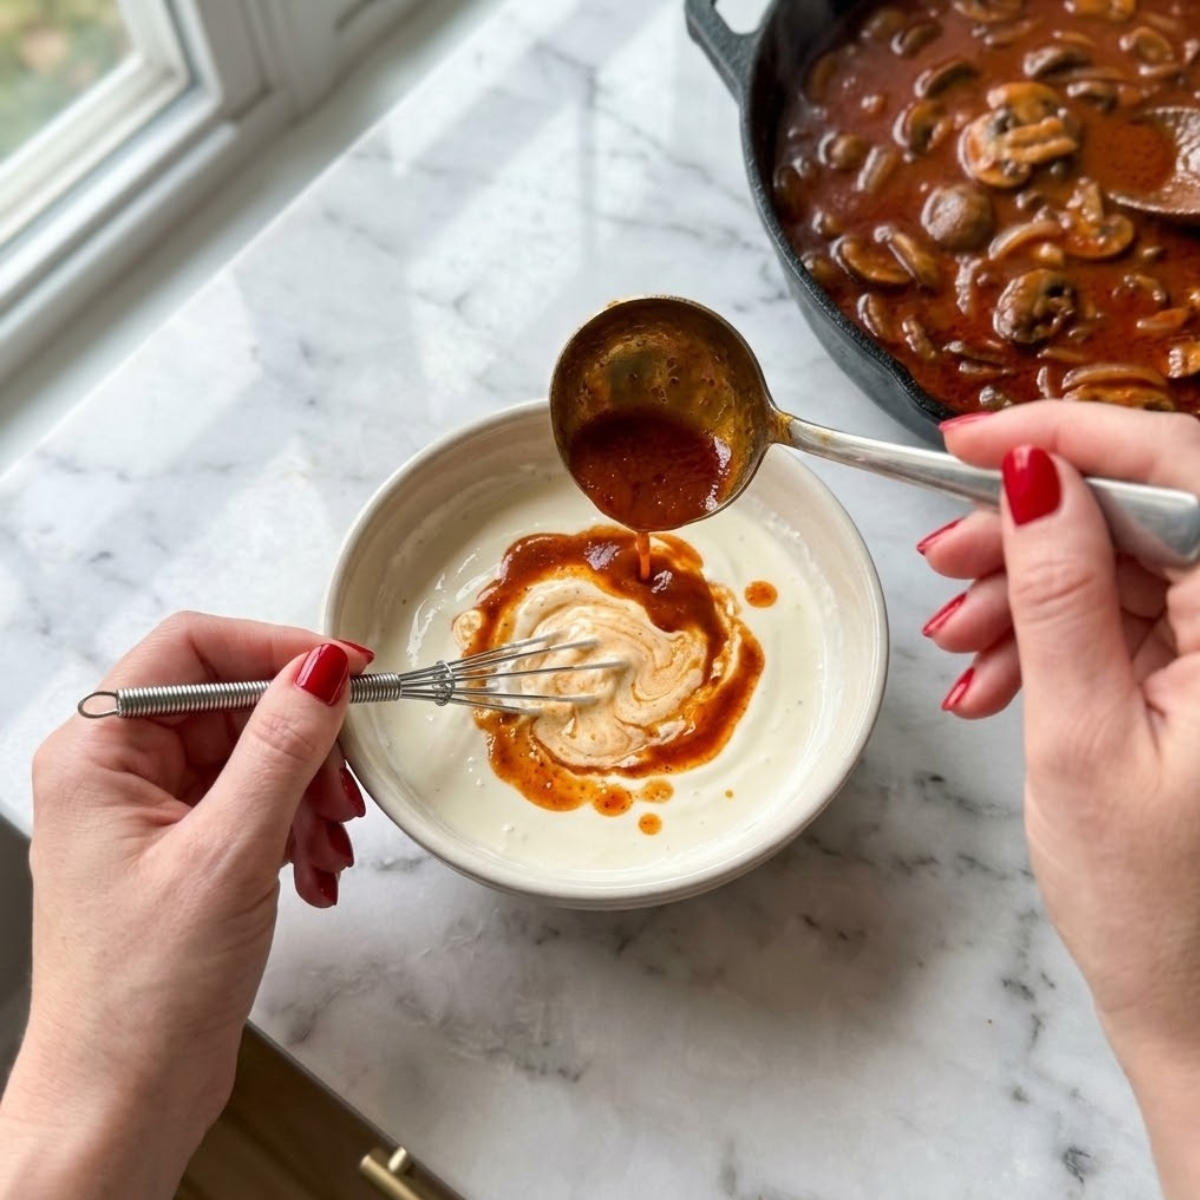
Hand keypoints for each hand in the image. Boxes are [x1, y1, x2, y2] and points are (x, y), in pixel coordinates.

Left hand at [0, 613, 372, 1199]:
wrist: (124, 1100)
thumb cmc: (140, 994)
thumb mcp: (228, 853)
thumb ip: (281, 746)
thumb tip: (322, 666)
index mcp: (98, 752)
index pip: (192, 648)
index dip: (275, 647)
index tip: (346, 670)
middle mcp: (121, 771)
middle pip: (235, 703)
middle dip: (305, 745)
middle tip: (345, 788)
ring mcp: (156, 810)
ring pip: (258, 756)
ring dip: (310, 796)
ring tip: (333, 849)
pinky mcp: (189, 848)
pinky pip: (260, 803)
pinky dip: (299, 831)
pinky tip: (317, 875)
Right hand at [920, 402, 1199, 1195]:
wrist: (1190, 999)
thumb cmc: (1152, 897)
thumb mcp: (1082, 735)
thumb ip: (1059, 595)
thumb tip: (1028, 479)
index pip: (1177, 470)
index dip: (1065, 435)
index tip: (965, 441)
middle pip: (1134, 515)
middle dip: (1023, 532)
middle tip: (939, 563)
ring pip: (1111, 567)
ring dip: (1021, 597)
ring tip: (956, 648)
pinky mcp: (1196, 671)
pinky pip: (1112, 620)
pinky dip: (1042, 640)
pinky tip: (990, 681)